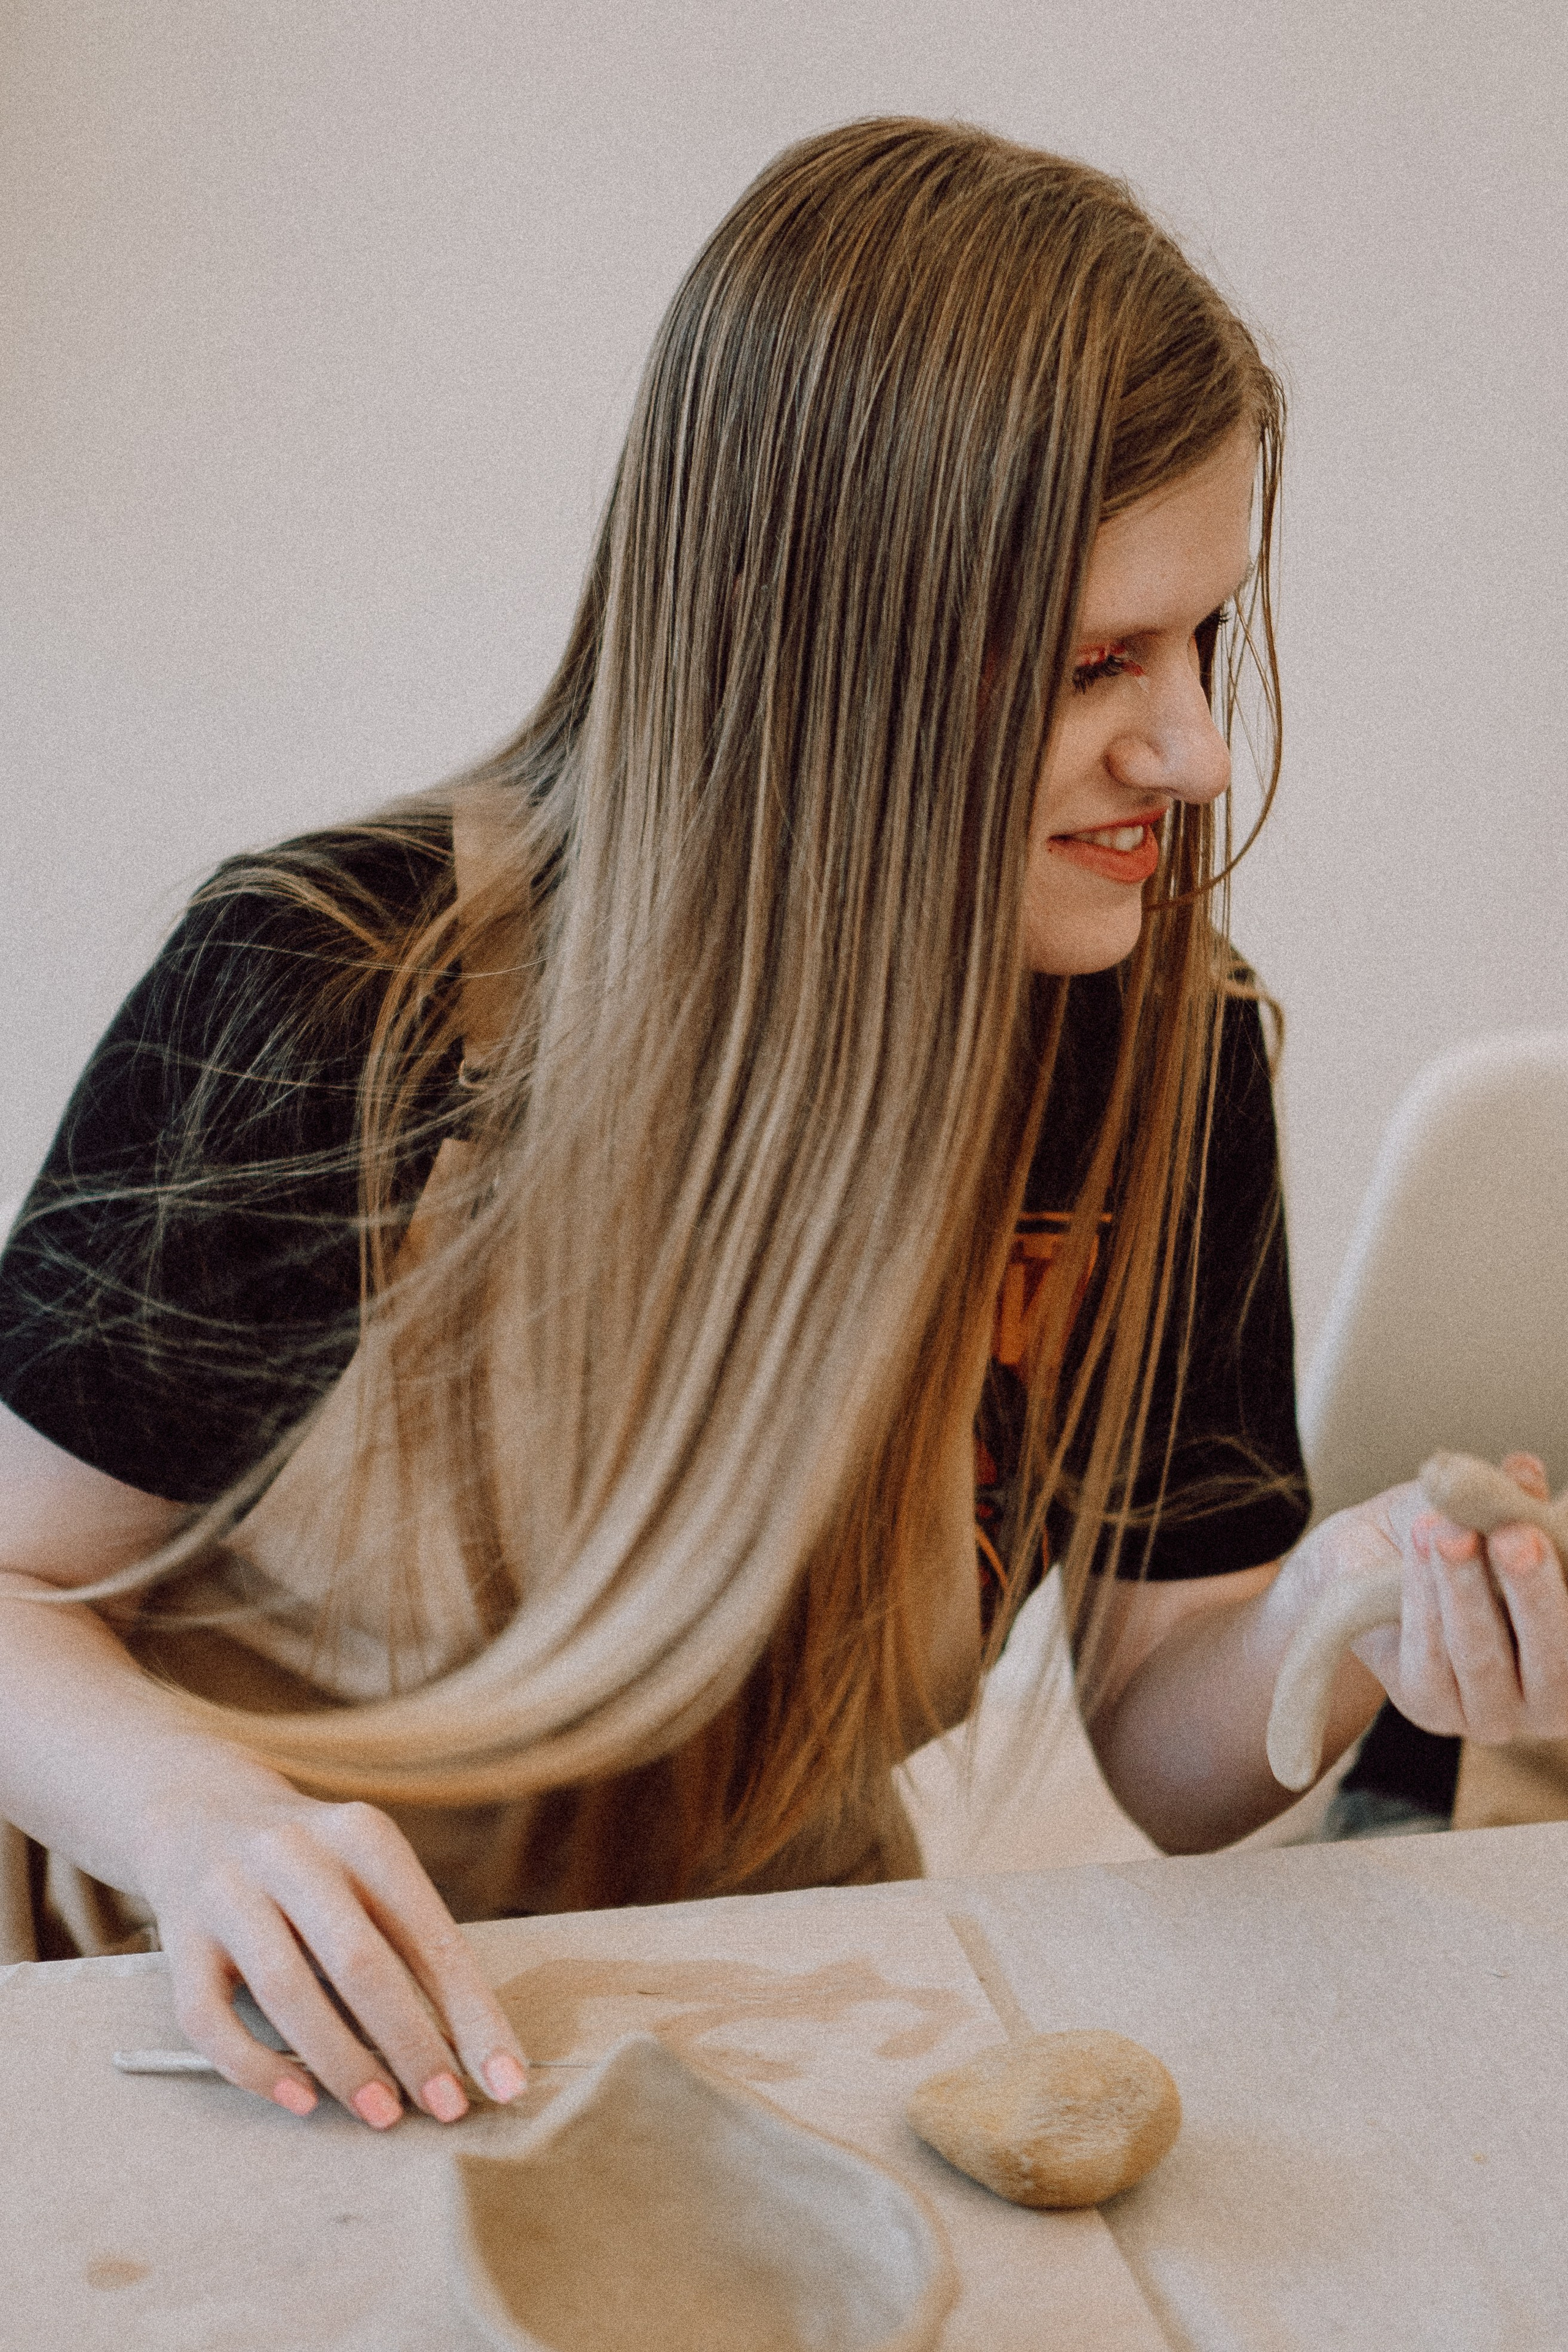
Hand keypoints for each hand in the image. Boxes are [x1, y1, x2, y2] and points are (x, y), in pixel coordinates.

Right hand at [137, 1771, 529, 2127]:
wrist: (199, 1811)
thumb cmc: (316, 1864)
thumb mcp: (370, 1870)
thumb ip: (410, 1940)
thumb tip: (469, 2047)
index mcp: (362, 1835)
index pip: (431, 1935)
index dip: (473, 2014)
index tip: (505, 2079)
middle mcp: (293, 1854)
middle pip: (361, 1963)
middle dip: (412, 2045)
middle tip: (446, 2108)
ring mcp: (229, 1893)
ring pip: (288, 1993)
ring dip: (342, 2064)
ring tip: (383, 2114)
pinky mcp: (180, 1938)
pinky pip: (212, 2019)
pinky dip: (258, 2067)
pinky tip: (302, 2101)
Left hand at [1346, 1453, 1567, 1744]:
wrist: (1374, 1563)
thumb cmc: (1454, 1541)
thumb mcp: (1492, 1514)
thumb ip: (1516, 1502)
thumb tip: (1524, 1471)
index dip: (1567, 1580)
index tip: (1544, 1532)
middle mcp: (1549, 1700)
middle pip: (1553, 1657)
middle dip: (1532, 1591)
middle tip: (1514, 1537)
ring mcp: (1492, 1713)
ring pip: (1482, 1655)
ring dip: (1466, 1589)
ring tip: (1451, 1532)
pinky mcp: (1431, 1708)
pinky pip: (1429, 1657)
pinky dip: (1424, 1599)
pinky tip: (1421, 1550)